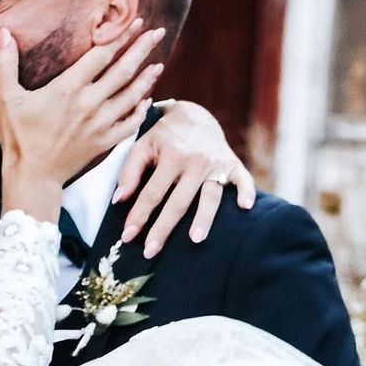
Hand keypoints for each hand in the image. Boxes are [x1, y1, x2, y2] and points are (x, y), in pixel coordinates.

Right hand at [0, 22, 166, 222]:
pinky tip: (147, 100)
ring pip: (132, 96)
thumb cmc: (18, 137)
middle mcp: (90, 104)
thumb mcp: (6, 98)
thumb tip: (3, 32)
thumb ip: (5, 63)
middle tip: (157, 32)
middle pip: (123, 71)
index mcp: (68, 88)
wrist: (32, 176)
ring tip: (159, 64)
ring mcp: (101, 124)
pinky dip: (140, 111)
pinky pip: (130, 124)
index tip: (134, 21)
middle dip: (142, 49)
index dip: (120, 36)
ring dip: (147, 79)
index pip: (101, 55)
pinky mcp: (105, 143)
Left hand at [115, 101, 256, 256]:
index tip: (127, 236)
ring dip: (204, 217)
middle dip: (163, 228)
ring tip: (196, 239)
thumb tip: (119, 200)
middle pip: (178, 201)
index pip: (152, 192)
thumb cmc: (164, 135)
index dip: (139, 215)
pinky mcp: (232, 163)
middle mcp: (195, 161)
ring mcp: (216, 163)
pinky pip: (242, 179)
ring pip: (210, 195)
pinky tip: (245, 207)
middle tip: (150, 251)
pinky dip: (246, 191)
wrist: (195, 114)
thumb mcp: (143, 144)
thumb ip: (129, 171)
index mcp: (171, 155)